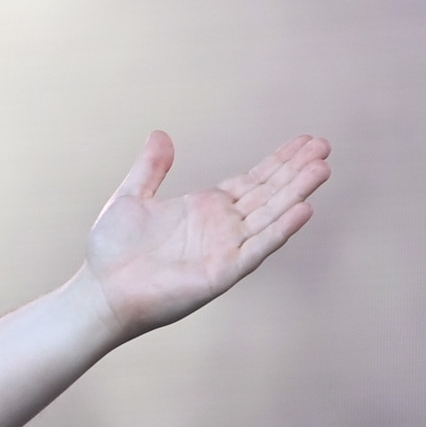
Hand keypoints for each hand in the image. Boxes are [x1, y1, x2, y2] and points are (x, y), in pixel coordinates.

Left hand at [81, 131, 329, 338]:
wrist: (100, 291)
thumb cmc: (112, 252)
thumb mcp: (132, 197)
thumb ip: (150, 168)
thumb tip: (161, 135)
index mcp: (205, 208)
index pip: (254, 180)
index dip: (280, 161)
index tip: (306, 140)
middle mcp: (222, 227)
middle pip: (269, 193)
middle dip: (297, 170)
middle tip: (325, 145)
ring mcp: (225, 249)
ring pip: (270, 215)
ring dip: (297, 192)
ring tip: (323, 168)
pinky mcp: (222, 271)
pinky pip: (257, 248)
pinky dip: (280, 230)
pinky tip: (303, 210)